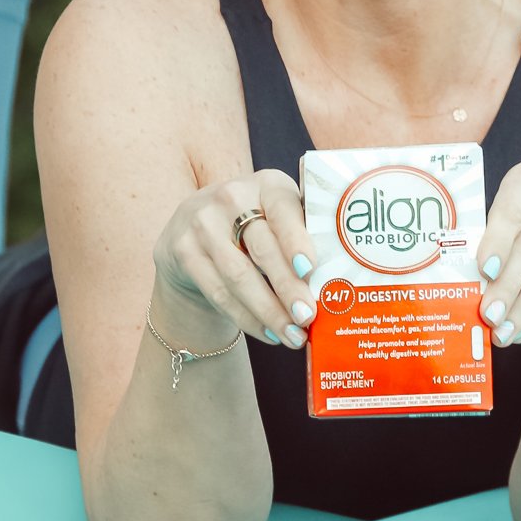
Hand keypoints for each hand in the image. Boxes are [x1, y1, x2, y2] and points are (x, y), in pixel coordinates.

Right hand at [152, 170, 318, 349]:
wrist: (193, 228)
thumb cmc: (255, 226)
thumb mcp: (276, 218)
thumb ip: (303, 238)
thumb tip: (337, 287)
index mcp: (267, 184)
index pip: (283, 210)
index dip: (296, 240)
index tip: (309, 270)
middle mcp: (231, 196)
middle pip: (263, 249)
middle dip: (288, 288)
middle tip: (308, 317)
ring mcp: (202, 222)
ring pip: (239, 276)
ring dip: (269, 312)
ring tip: (293, 336)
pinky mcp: (183, 250)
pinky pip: (218, 292)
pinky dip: (246, 318)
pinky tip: (268, 333)